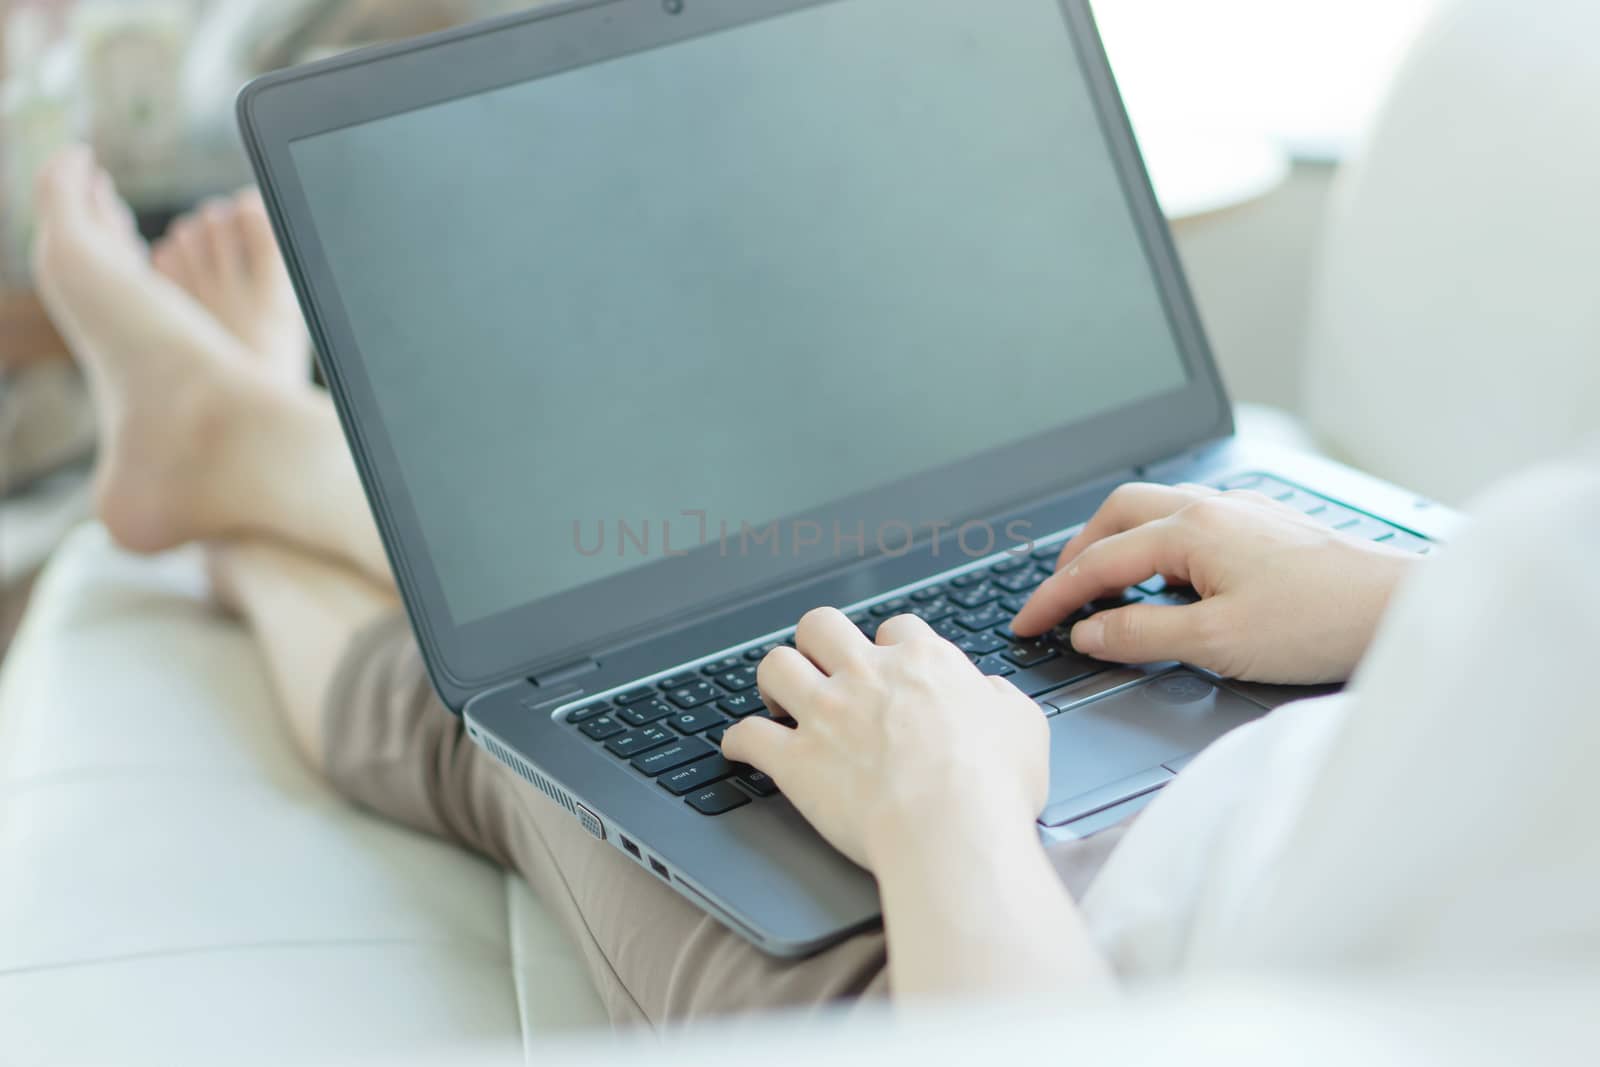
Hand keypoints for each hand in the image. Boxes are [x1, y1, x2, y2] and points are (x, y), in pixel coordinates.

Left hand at [721, 607, 1047, 871]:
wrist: (952, 830)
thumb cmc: (995, 785)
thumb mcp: (1024, 727)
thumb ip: (1000, 700)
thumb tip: (988, 693)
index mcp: (923, 662)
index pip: (897, 628)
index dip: (891, 646)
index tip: (890, 666)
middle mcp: (867, 676)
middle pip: (821, 625)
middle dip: (818, 642)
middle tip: (823, 668)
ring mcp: (826, 714)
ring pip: (775, 665)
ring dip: (773, 679)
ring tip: (779, 699)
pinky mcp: (796, 760)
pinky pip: (747, 735)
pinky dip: (738, 741)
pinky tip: (739, 748)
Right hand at [1012, 483, 1420, 683]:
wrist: (1398, 609)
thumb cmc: (1319, 622)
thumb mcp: (1215, 641)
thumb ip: (1140, 635)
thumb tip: (1088, 632)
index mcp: (1190, 530)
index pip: (1098, 562)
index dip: (1054, 597)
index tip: (1026, 623)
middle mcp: (1212, 508)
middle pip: (1117, 514)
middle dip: (1078, 551)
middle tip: (1058, 594)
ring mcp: (1242, 512)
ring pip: (1154, 511)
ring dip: (1117, 543)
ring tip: (1104, 585)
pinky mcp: (1267, 527)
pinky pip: (1190, 522)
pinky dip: (1157, 545)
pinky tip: (1170, 578)